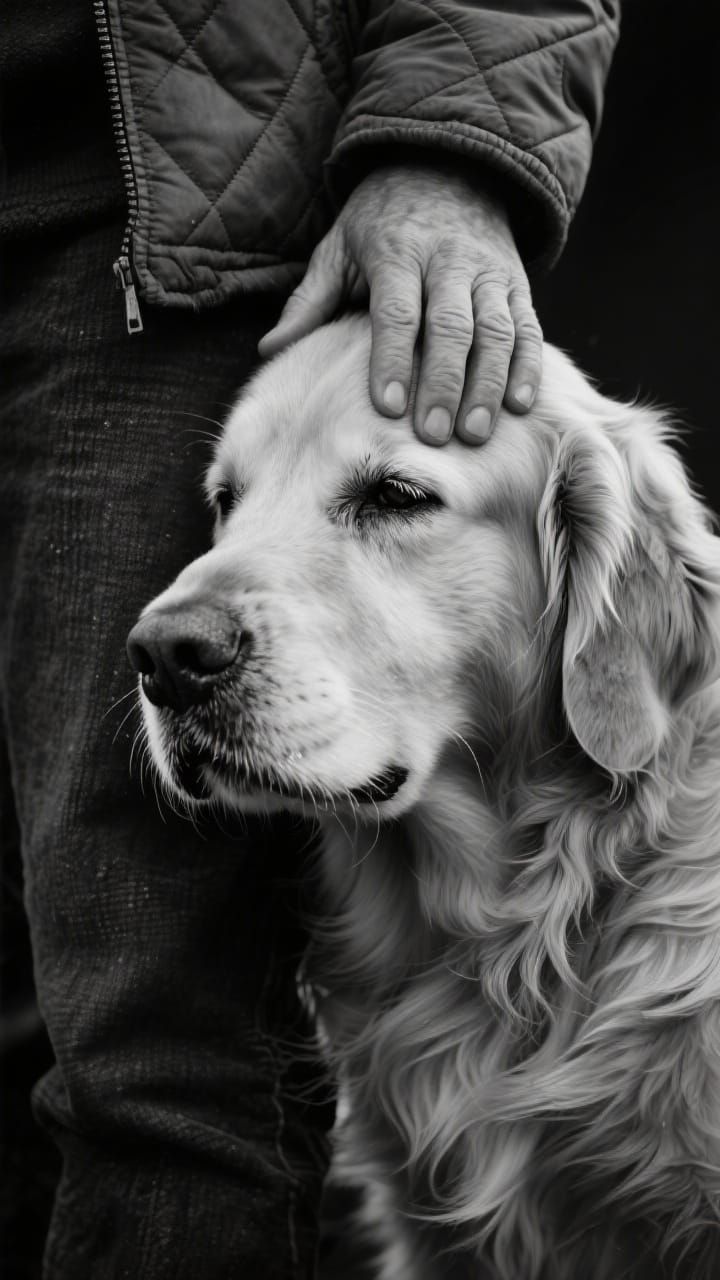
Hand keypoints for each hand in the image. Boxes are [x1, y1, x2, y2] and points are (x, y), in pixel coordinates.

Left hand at [258, 162, 542, 445]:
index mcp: (397, 251)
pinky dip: (527, 368)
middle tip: (433, 435)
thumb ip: (309, 301)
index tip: (387, 407)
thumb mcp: (338, 248)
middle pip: (451, 327)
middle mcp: (449, 260)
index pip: (397, 311)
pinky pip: (528, 329)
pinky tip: (519, 406)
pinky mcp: (518, 284)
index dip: (392, 359)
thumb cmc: (380, 222)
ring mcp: (489, 273)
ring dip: (487, 385)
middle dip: (443, 384)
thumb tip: (270, 350)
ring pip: (496, 332)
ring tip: (475, 434)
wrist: (447, 166)